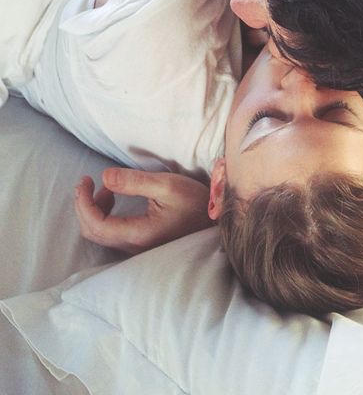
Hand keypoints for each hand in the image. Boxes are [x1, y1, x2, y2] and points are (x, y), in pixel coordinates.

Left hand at [74, 169, 211, 254]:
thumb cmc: (196, 204)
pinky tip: (115, 199)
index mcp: (138, 233)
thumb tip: (104, 176)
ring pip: (100, 234)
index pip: (96, 224)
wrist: (216, 225)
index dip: (83, 202)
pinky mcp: (140, 245)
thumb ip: (135, 181)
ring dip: (94, 209)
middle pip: (93, 232)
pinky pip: (110, 234)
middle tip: (88, 181)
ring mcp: (136, 249)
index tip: (84, 179)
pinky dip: (104, 215)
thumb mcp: (168, 185)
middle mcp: (133, 247)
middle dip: (84, 205)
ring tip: (107, 188)